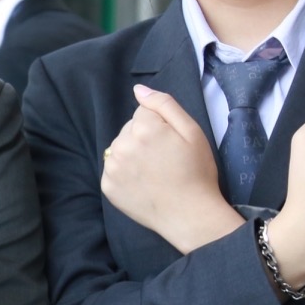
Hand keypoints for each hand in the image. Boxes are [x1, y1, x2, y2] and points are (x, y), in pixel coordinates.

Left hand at [100, 85, 239, 253]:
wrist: (189, 214)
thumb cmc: (196, 172)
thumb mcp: (191, 131)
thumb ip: (163, 104)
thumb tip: (138, 89)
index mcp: (143, 128)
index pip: (143, 113)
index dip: (160, 126)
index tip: (171, 144)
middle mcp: (122, 144)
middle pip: (129, 130)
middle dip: (144, 138)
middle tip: (165, 160)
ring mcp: (112, 167)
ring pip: (120, 148)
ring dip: (132, 155)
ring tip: (154, 172)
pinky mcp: (108, 186)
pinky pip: (113, 169)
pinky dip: (124, 173)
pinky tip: (143, 183)